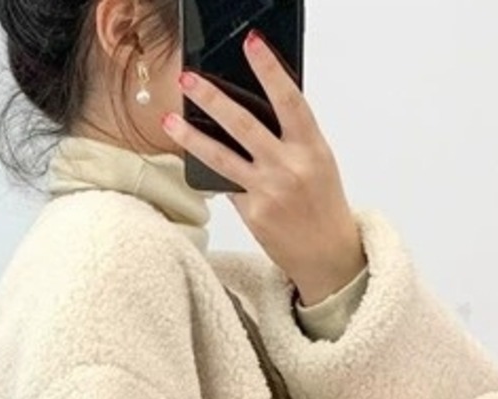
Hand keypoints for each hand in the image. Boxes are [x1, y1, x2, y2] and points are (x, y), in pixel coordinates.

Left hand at [163, 30, 366, 306]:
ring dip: (191, 136)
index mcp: (312, 148)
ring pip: (221, 157)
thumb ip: (293, 138)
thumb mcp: (319, 163)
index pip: (289, 100)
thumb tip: (256, 111)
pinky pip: (226, 185)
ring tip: (170, 120)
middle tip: (189, 79)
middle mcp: (289, 167)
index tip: (252, 44)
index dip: (269, 69)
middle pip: (243, 124)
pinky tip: (197, 159)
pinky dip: (212, 172)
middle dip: (212, 98)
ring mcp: (268, 192)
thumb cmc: (323, 204)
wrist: (327, 255)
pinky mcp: (252, 214)